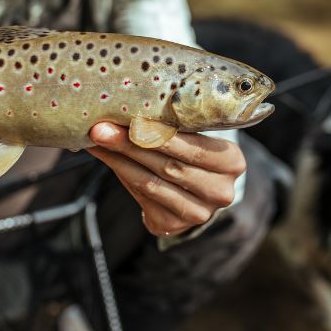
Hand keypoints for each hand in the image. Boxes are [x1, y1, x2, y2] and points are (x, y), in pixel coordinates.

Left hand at [87, 122, 244, 236]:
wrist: (195, 193)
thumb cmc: (193, 153)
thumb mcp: (197, 138)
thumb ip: (173, 128)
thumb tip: (129, 106)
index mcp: (232, 163)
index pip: (194, 150)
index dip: (161, 136)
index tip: (131, 120)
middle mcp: (220, 192)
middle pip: (170, 166)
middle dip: (132, 145)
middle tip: (102, 129)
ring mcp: (198, 213)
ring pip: (151, 183)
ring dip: (120, 160)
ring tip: (97, 141)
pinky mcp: (172, 224)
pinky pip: (141, 196)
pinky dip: (120, 174)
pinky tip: (106, 158)